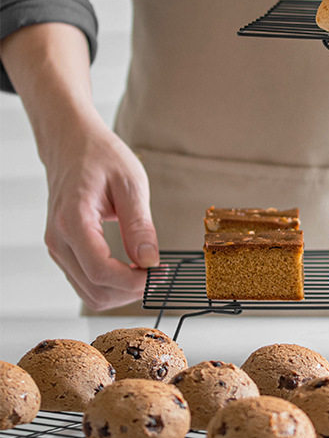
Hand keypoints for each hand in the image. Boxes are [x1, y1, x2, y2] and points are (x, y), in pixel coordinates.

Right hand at [43, 118, 158, 309]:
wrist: (71, 144)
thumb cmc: (100, 157)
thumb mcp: (130, 184)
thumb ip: (139, 225)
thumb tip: (150, 261)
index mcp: (72, 221)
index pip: (101, 271)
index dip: (134, 281)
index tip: (160, 273)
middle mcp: (58, 240)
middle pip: (95, 290)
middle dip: (131, 290)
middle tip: (160, 273)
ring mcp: (58, 248)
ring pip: (89, 293)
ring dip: (122, 292)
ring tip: (148, 272)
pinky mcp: (64, 251)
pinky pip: (86, 282)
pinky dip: (111, 285)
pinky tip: (132, 269)